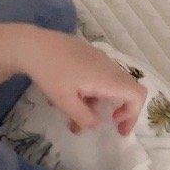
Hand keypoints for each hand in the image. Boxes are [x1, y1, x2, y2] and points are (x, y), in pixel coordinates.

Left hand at [0, 18, 145, 134]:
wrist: (31, 44)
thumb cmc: (49, 73)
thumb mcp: (64, 101)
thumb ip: (84, 117)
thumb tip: (97, 124)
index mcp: (107, 77)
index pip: (137, 94)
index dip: (133, 113)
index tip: (117, 126)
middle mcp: (108, 66)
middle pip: (127, 89)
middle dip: (120, 110)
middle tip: (110, 126)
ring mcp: (98, 58)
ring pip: (110, 85)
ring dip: (98, 104)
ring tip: (75, 119)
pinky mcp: (88, 55)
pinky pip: (98, 76)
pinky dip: (91, 92)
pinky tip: (69, 99)